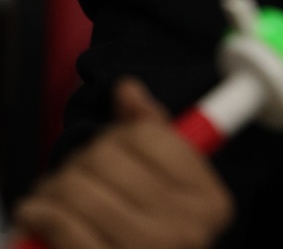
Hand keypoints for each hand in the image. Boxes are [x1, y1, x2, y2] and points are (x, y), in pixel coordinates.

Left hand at [11, 79, 234, 248]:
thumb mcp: (170, 198)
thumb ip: (155, 138)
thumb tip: (128, 90)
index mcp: (210, 203)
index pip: (151, 136)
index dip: (119, 136)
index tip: (106, 149)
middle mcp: (185, 230)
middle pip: (112, 157)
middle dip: (81, 161)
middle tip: (71, 177)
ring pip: (82, 188)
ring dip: (54, 187)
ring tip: (49, 196)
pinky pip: (63, 226)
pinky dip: (40, 213)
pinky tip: (35, 213)